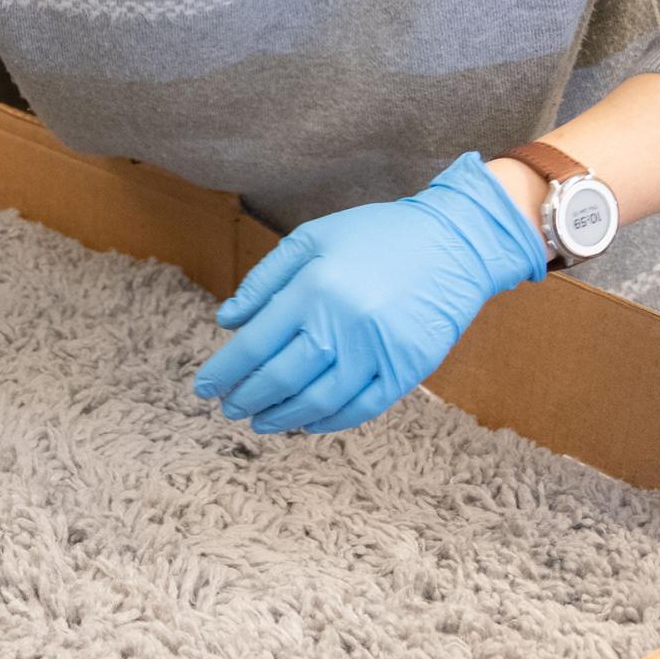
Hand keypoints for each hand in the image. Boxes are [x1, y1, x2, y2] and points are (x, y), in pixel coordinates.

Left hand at [192, 153, 545, 435]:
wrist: (456, 241)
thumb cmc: (376, 235)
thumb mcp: (312, 239)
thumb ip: (265, 280)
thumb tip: (226, 321)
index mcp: (313, 288)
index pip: (254, 344)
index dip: (225, 372)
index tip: (204, 388)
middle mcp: (343, 322)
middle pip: (281, 377)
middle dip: (247, 399)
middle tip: (228, 409)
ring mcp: (378, 349)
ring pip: (319, 400)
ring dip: (283, 417)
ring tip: (260, 422)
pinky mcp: (409, 368)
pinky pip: (362, 407)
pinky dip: (330, 421)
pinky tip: (307, 423)